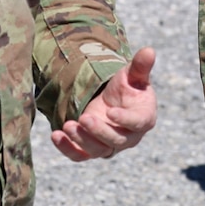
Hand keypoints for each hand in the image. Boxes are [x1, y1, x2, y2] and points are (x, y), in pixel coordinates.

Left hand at [54, 47, 157, 161]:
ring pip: (98, 150)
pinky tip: (55, 136)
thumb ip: (140, 66)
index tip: (110, 112)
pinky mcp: (91, 150)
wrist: (112, 102)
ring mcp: (109, 146)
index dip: (125, 120)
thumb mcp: (132, 75)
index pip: (137, 123)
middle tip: (83, 118)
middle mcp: (129, 137)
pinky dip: (67, 148)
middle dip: (99, 131)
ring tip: (67, 125)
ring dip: (81, 140)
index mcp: (144, 118)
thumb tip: (149, 50)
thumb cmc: (126, 88)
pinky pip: (80, 155)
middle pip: (116, 140)